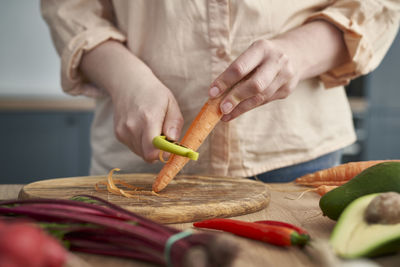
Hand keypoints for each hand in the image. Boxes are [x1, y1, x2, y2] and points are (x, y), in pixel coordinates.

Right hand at [80, 41, 183, 161]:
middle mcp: (132, 127)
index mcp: (148, 118)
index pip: (152, 151)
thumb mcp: (171, 103)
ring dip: (150, 148)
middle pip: (148, 156)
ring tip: (153, 130)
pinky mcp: (118, 134)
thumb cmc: (154, 93)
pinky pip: (134, 148)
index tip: (171, 148)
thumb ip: (174, 123)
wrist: (128, 83)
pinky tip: (143, 129)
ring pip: (141, 153)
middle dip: (159, 151)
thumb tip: (173, 140)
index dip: (164, 154)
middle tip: (164, 138)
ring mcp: (123, 131)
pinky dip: (141, 144)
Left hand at [209, 39, 299, 120]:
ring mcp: (285, 76)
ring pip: (261, 97)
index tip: (212, 93)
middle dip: (236, 98)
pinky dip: (248, 107)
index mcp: (262, 48)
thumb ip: (236, 71)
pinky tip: (236, 112)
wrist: (297, 54)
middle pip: (255, 85)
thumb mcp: (251, 54)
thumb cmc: (263, 56)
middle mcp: (276, 61)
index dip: (225, 81)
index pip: (240, 67)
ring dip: (241, 108)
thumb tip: (216, 94)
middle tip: (221, 108)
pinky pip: (265, 101)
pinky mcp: (287, 89)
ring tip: (225, 115)